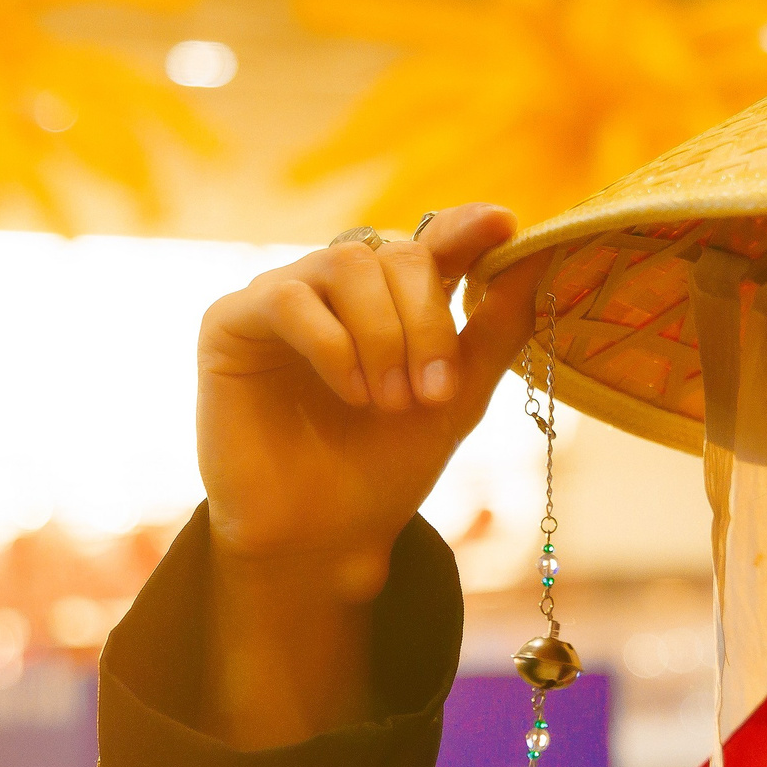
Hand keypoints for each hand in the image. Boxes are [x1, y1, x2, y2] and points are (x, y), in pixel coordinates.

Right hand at [197, 203, 550, 600]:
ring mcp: (285, 299)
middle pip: (397, 253)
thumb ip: (494, 330)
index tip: (501, 227)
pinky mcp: (232, 322)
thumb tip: (535, 257)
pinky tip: (350, 392)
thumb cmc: (385, 471)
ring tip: (389, 402)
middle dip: (426, 320)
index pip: (433, 239)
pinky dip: (331, 343)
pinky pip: (288, 298)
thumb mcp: (457, 399)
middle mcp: (338, 290)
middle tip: (432, 394)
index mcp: (393, 300)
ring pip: (346, 263)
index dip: (466, 228)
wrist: (320, 539)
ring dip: (382, 334)